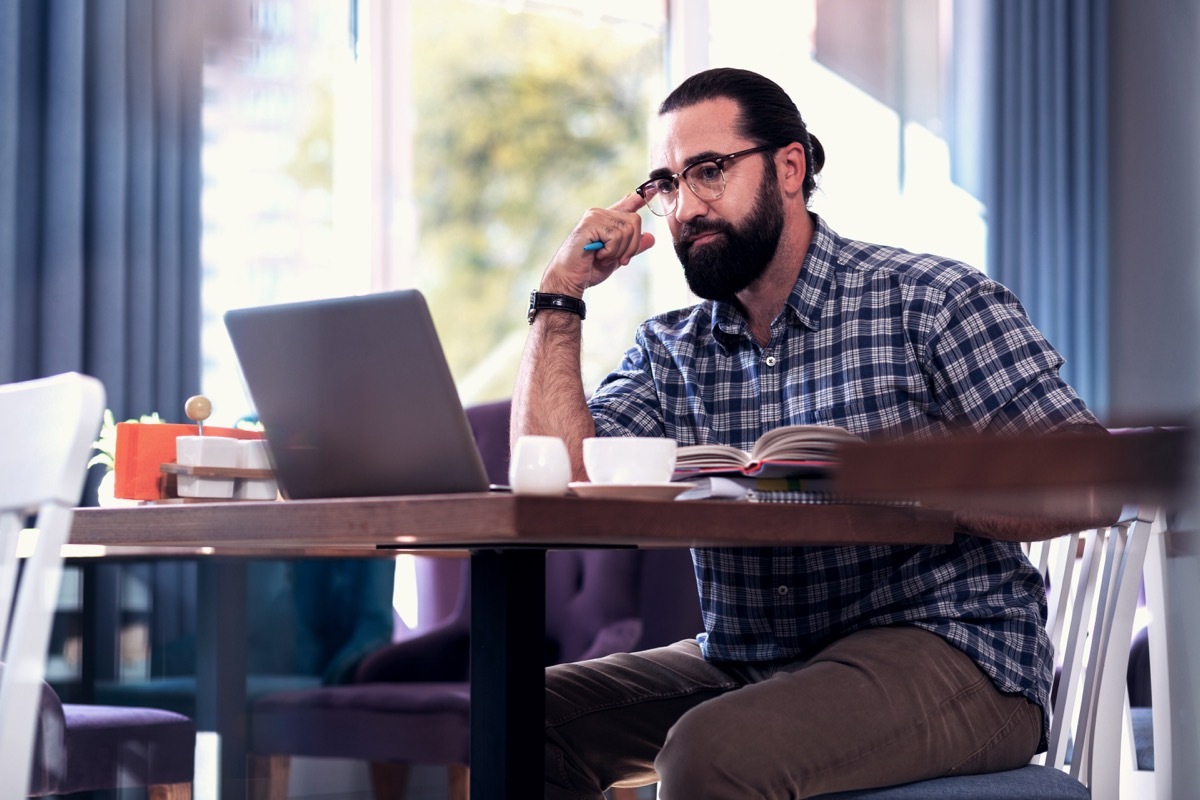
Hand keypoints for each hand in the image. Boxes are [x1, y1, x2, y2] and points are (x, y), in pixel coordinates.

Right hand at [540, 192, 655, 296]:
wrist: (569, 279)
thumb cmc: (588, 269)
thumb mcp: (617, 258)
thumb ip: (632, 247)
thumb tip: (651, 237)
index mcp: (607, 220)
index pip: (628, 203)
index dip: (642, 196)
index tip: (654, 187)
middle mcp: (601, 213)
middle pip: (635, 221)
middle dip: (631, 246)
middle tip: (617, 259)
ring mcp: (595, 216)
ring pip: (627, 230)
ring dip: (618, 251)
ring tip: (602, 257)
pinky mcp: (591, 222)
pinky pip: (616, 235)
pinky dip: (610, 251)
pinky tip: (597, 255)